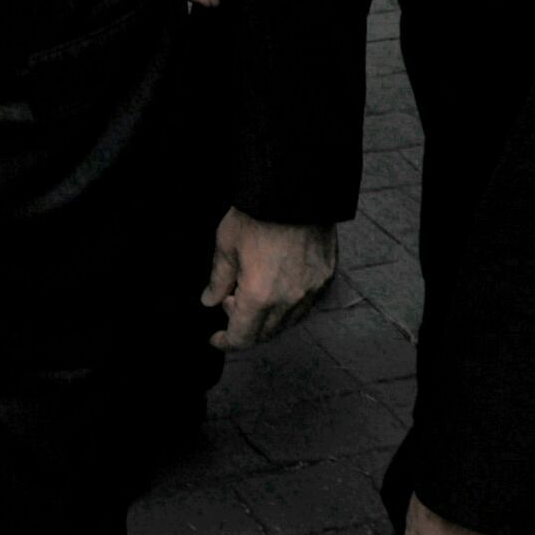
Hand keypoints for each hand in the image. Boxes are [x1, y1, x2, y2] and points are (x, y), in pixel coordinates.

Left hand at [201, 207, 335, 348]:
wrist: (295, 192)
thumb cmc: (256, 216)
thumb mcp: (226, 246)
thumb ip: (218, 280)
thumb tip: (210, 301)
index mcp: (260, 296)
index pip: (243, 337)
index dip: (226, 342)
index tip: (216, 339)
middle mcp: (289, 300)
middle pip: (266, 333)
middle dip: (244, 326)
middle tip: (229, 301)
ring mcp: (311, 291)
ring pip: (287, 322)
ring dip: (267, 318)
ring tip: (251, 289)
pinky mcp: (325, 278)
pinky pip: (305, 305)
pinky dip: (287, 306)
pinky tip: (275, 286)